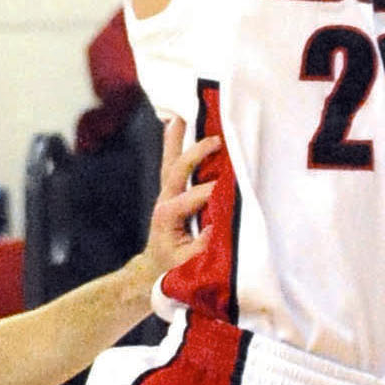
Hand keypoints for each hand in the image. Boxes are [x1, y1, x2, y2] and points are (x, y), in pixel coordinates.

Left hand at [142, 117, 220, 288]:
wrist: (155, 270)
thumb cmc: (176, 269)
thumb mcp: (191, 265)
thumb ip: (205, 247)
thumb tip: (221, 226)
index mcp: (167, 217)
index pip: (189, 198)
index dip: (209, 192)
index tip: (229, 189)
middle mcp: (164, 200)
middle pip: (177, 170)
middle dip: (195, 155)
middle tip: (216, 142)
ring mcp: (167, 193)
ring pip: (172, 160)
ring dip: (177, 138)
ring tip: (184, 113)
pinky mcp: (172, 190)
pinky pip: (173, 161)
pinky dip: (174, 140)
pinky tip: (177, 120)